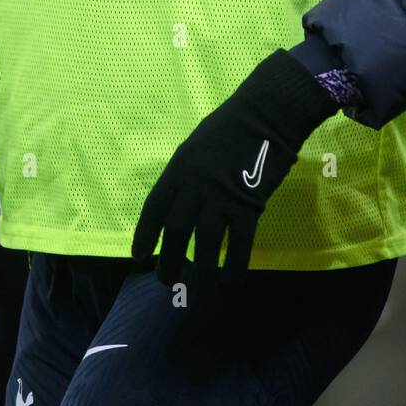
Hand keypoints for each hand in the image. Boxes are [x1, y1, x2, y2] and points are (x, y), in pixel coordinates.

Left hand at [131, 50, 336, 283]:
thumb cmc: (232, 126)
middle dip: (169, 261)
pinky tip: (231, 283)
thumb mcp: (197, 146)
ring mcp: (221, 197)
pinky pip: (238, 246)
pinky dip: (233, 268)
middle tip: (167, 283)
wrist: (266, 114)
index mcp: (179, 168)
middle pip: (176, 232)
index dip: (145, 235)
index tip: (139, 258)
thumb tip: (183, 200)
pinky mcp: (248, 206)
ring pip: (205, 245)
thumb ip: (188, 174)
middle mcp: (195, 185)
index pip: (154, 208)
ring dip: (201, 273)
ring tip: (198, 291)